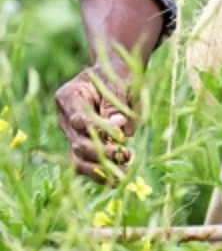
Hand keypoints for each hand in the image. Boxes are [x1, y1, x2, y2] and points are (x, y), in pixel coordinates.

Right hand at [55, 62, 135, 182]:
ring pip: (78, 159)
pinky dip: (102, 172)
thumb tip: (119, 128)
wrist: (115, 74)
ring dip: (101, 168)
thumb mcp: (119, 83)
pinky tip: (119, 176)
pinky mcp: (82, 145)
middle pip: (78, 143)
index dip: (99, 130)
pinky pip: (87, 164)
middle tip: (126, 155)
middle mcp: (66, 118)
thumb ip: (116, 105)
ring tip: (124, 170)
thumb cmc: (117, 75)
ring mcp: (72, 133)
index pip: (79, 119)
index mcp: (69, 96)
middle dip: (102, 153)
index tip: (120, 134)